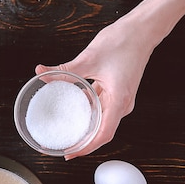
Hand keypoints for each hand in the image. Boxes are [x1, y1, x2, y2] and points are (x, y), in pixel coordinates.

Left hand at [36, 18, 153, 159]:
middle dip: (83, 141)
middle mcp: (122, 104)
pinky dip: (88, 110)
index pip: (103, 135)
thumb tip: (42, 73)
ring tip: (66, 130)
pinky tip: (73, 108)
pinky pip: (102, 107)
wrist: (142, 30)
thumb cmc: (124, 42)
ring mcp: (120, 98)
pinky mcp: (117, 91)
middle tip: (63, 146)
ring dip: (85, 126)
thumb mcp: (89, 58)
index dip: (87, 147)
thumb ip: (64, 70)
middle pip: (102, 131)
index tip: (71, 153)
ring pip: (101, 119)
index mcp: (119, 101)